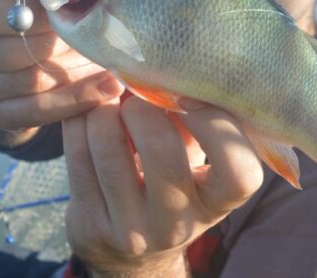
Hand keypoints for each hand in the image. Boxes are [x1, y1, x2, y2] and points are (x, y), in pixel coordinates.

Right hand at [0, 0, 121, 132]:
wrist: (38, 61)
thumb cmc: (42, 15)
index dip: (28, 12)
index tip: (65, 10)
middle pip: (6, 51)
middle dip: (55, 45)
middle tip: (90, 38)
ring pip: (28, 82)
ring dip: (72, 71)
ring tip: (107, 60)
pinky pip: (38, 110)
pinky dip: (78, 99)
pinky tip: (108, 87)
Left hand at [63, 97, 263, 276]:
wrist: (132, 253)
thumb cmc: (171, 184)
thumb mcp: (195, 160)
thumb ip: (195, 121)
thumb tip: (177, 64)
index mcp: (217, 202)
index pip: (239, 171)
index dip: (216, 126)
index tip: (189, 99)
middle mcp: (178, 223)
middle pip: (161, 152)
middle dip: (143, 107)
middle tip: (136, 93)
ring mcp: (131, 230)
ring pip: (108, 150)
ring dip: (103, 110)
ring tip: (108, 101)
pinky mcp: (90, 225)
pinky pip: (77, 156)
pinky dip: (79, 122)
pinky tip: (86, 115)